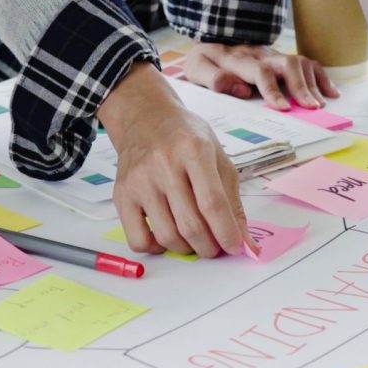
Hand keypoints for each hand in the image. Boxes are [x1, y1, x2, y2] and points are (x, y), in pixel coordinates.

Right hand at [98, 62, 254, 256]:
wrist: (145, 118)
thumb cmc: (186, 138)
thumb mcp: (218, 158)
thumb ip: (233, 201)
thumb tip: (245, 242)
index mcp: (194, 150)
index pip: (212, 203)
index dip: (227, 233)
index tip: (235, 248)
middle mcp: (164, 164)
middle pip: (190, 225)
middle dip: (209, 247)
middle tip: (215, 247)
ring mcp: (139, 181)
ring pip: (167, 236)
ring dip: (187, 249)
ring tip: (194, 241)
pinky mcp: (122, 195)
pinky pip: (138, 239)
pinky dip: (156, 249)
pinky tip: (167, 237)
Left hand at [182, 42, 339, 109]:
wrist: (209, 35)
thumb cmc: (204, 57)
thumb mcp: (197, 67)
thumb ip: (213, 77)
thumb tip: (239, 89)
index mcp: (239, 60)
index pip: (260, 73)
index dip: (273, 90)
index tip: (284, 107)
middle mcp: (260, 55)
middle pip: (287, 65)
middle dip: (302, 87)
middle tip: (312, 107)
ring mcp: (274, 55)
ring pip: (300, 63)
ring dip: (313, 83)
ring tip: (321, 104)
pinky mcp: (282, 58)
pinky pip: (307, 63)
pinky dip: (321, 77)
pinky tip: (331, 93)